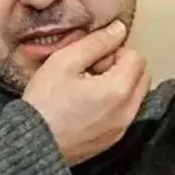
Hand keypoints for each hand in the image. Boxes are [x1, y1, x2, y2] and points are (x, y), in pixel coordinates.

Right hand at [22, 20, 150, 166]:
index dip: (114, 52)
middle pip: (141, 76)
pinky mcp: (112, 140)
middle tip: (90, 71)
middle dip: (121, 68)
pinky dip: (112, 105)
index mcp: (119, 89)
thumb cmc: (44, 103)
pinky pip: (123, 114)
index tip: (92, 59)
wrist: (33, 144)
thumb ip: (96, 42)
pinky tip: (85, 106)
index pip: (137, 57)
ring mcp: (121, 128)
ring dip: (118, 86)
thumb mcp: (64, 61)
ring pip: (134, 95)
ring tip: (86, 90)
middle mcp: (128, 111)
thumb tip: (118, 30)